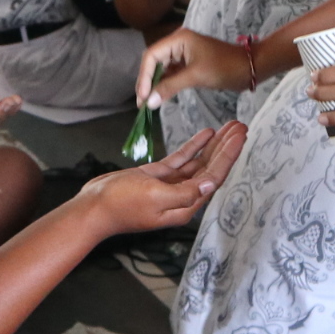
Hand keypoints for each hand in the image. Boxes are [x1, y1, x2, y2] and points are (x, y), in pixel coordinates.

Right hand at [73, 122, 246, 237]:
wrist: (93, 207)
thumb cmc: (121, 205)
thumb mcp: (155, 197)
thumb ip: (185, 192)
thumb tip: (210, 184)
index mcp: (185, 206)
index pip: (214, 177)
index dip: (229, 155)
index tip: (241, 135)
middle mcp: (182, 197)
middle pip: (211, 168)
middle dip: (226, 147)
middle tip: (240, 126)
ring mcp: (170, 186)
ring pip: (198, 162)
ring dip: (214, 145)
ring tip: (228, 127)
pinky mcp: (157, 177)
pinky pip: (181, 160)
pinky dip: (194, 146)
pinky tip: (206, 133)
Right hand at [136, 29, 251, 107]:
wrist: (249, 68)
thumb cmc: (225, 67)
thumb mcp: (196, 76)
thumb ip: (170, 87)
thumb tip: (149, 102)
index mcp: (178, 39)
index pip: (151, 56)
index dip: (144, 76)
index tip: (143, 96)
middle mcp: (177, 43)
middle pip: (154, 61)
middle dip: (147, 81)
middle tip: (143, 103)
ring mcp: (183, 53)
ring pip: (162, 68)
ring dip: (155, 84)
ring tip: (149, 103)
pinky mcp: (189, 63)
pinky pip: (171, 73)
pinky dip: (165, 84)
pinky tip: (161, 96)